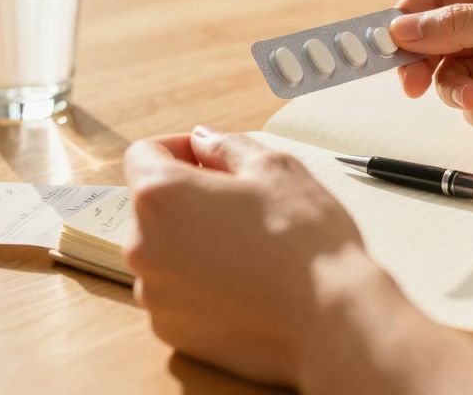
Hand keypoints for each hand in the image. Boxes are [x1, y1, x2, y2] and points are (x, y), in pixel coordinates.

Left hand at [122, 127, 399, 386]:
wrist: (330, 321)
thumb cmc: (305, 239)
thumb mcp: (274, 168)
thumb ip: (226, 146)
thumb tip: (202, 141)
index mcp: (160, 196)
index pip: (142, 155)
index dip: (177, 148)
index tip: (209, 159)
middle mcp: (142, 246)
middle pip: (153, 207)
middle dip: (189, 198)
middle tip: (242, 205)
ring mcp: (154, 295)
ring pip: (165, 251)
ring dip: (193, 242)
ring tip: (248, 250)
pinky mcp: (171, 330)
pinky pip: (176, 293)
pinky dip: (200, 284)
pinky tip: (245, 285)